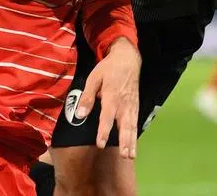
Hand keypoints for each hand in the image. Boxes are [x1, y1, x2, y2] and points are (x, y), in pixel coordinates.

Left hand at [74, 37, 140, 156]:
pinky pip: (135, 124)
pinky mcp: (135, 107)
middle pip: (124, 126)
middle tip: (124, 156)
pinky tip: (133, 145)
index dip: (103, 131)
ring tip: (130, 156)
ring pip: (132, 127)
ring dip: (131, 142)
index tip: (100, 144)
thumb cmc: (108, 69)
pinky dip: (135, 136)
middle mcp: (123, 104)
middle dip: (124, 141)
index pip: (107, 117)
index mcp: (111, 97)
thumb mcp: (94, 78)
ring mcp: (131, 106)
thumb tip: (80, 114)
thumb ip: (87, 97)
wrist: (127, 60)